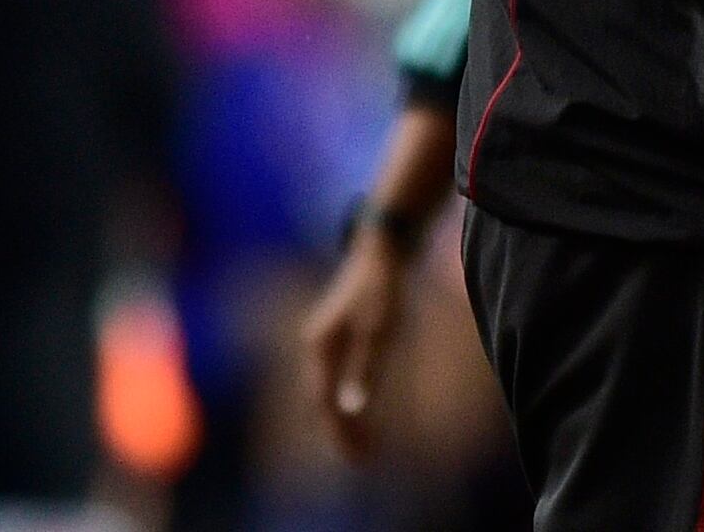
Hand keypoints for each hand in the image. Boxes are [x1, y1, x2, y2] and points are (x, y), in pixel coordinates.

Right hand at [301, 236, 410, 461]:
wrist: (386, 244)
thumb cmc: (383, 288)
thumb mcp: (380, 330)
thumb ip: (365, 369)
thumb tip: (351, 410)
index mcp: (320, 348)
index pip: (325, 403)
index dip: (340, 434)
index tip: (358, 460)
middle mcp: (317, 345)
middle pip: (322, 400)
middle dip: (339, 431)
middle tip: (361, 459)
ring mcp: (327, 337)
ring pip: (328, 388)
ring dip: (343, 417)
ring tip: (364, 441)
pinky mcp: (342, 331)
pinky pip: (339, 373)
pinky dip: (348, 395)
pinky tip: (364, 405)